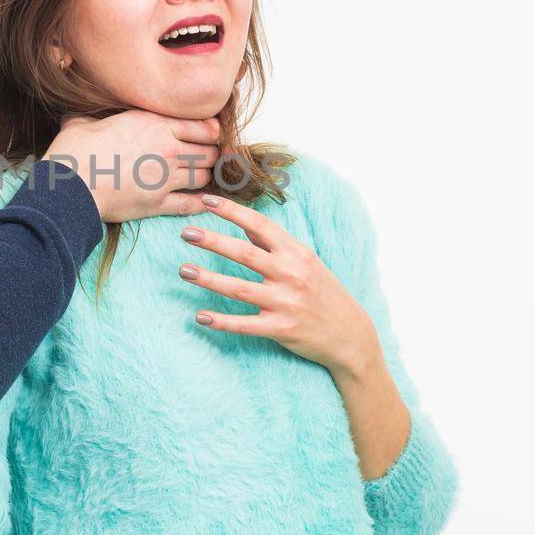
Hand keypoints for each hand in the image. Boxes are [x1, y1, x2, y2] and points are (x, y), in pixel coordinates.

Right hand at [43, 110, 220, 221]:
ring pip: (204, 176)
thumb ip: (92, 118)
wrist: (70, 184)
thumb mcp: (84, 123)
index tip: (206, 136)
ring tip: (197, 178)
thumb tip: (75, 116)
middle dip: (209, 155)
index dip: (210, 132)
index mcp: (155, 123)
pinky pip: (191, 204)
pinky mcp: (159, 203)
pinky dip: (200, 203)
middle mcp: (168, 148)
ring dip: (203, 178)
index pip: (204, 126)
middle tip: (203, 159)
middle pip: (209, 152)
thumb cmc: (74, 152)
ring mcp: (166, 177)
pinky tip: (203, 202)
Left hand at [177, 193, 380, 374]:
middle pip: (245, 254)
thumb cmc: (324, 292)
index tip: (207, 200)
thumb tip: (242, 221)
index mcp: (296, 253)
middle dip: (213, 241)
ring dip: (208, 279)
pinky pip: (245, 325)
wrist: (350, 334)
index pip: (260, 225)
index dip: (232, 211)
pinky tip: (200, 317)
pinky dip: (221, 322)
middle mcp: (290, 275)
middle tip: (186, 233)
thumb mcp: (305, 261)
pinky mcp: (281, 329)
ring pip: (239, 289)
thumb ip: (274, 243)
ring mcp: (285, 302)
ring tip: (184, 271)